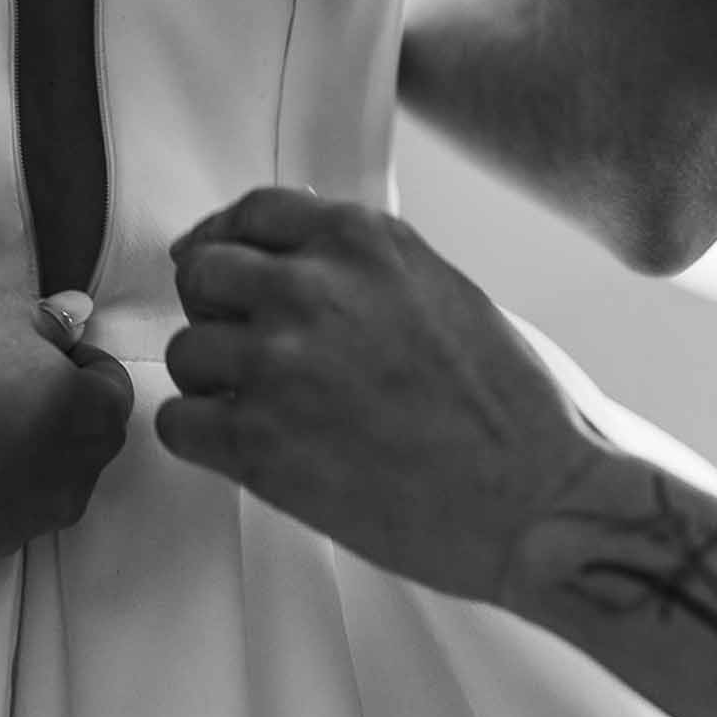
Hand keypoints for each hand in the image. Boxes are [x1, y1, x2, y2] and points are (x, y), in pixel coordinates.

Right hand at [0, 282, 132, 553]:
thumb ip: (49, 323)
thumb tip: (70, 321)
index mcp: (92, 421)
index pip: (112, 387)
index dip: (78, 359)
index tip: (43, 347)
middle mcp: (71, 482)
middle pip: (83, 438)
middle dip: (57, 406)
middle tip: (5, 373)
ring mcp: (25, 519)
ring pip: (44, 476)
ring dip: (24, 446)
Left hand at [156, 187, 604, 603]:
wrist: (538, 504)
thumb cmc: (510, 410)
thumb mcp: (441, 290)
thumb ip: (363, 268)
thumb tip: (297, 263)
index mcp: (360, 241)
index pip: (250, 213)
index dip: (227, 243)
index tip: (220, 268)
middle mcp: (309, 289)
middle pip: (201, 274)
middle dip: (215, 310)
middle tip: (244, 347)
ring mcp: (277, 365)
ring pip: (186, 353)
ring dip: (212, 382)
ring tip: (263, 411)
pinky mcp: (258, 444)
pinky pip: (178, 424)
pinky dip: (201, 438)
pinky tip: (243, 449)